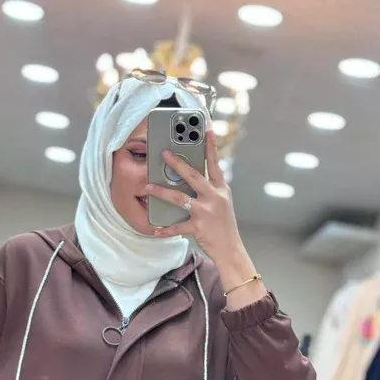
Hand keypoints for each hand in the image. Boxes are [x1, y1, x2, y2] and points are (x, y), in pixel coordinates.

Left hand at [146, 130, 266, 308]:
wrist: (231, 249)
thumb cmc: (224, 226)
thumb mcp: (223, 203)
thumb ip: (211, 190)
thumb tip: (192, 179)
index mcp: (221, 189)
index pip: (215, 163)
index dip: (210, 146)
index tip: (205, 130)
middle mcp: (214, 197)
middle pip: (193, 176)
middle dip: (177, 163)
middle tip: (164, 153)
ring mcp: (206, 212)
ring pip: (180, 198)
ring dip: (162, 192)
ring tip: (148, 186)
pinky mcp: (198, 227)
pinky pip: (178, 227)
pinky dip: (166, 229)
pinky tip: (156, 229)